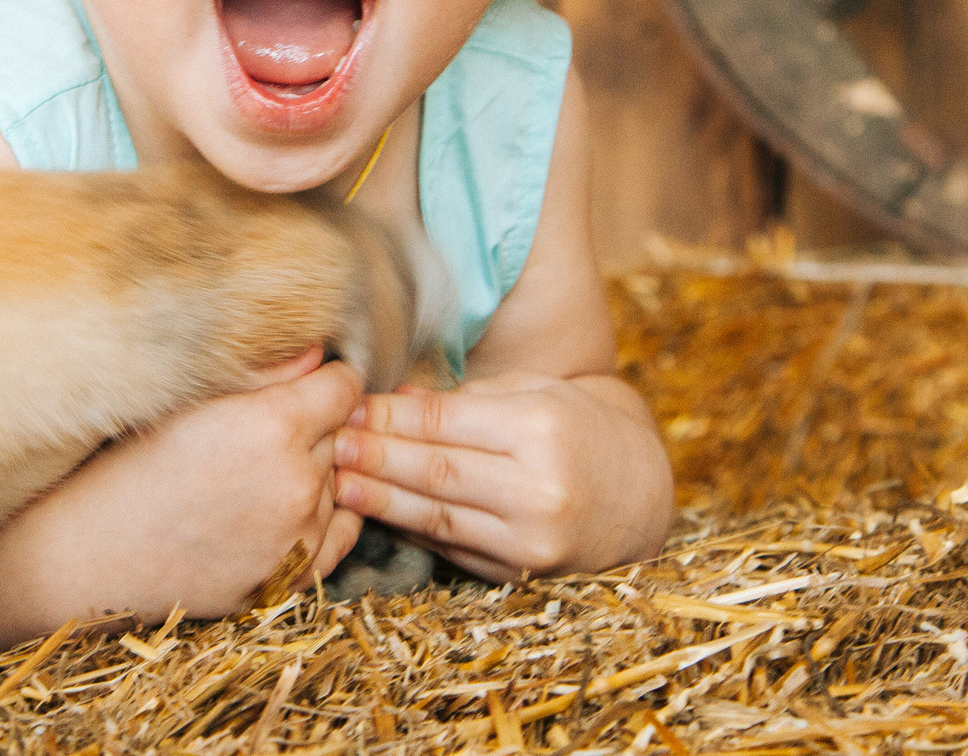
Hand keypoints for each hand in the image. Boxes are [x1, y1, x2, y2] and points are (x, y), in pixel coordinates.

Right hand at [0, 346, 365, 638]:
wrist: (88, 557)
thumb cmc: (124, 468)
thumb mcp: (188, 402)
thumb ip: (266, 372)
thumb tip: (320, 352)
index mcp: (272, 424)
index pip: (344, 386)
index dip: (322, 382)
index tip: (296, 388)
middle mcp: (297, 480)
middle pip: (340, 433)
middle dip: (311, 428)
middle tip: (255, 437)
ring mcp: (299, 535)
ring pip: (335, 482)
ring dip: (311, 475)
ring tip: (249, 479)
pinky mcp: (294, 578)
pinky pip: (340, 533)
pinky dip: (319, 519)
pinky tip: (275, 512)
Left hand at [333, 373, 670, 581]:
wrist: (636, 492)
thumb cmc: (577, 427)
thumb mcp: (532, 393)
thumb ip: (465, 398)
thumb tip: (393, 400)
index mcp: (541, 430)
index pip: (446, 422)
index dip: (391, 417)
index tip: (350, 407)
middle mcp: (538, 489)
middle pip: (436, 472)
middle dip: (375, 458)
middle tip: (331, 446)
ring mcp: (532, 540)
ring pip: (438, 517)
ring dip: (381, 501)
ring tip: (339, 485)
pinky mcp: (524, 574)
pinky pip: (453, 548)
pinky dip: (413, 530)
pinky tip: (380, 515)